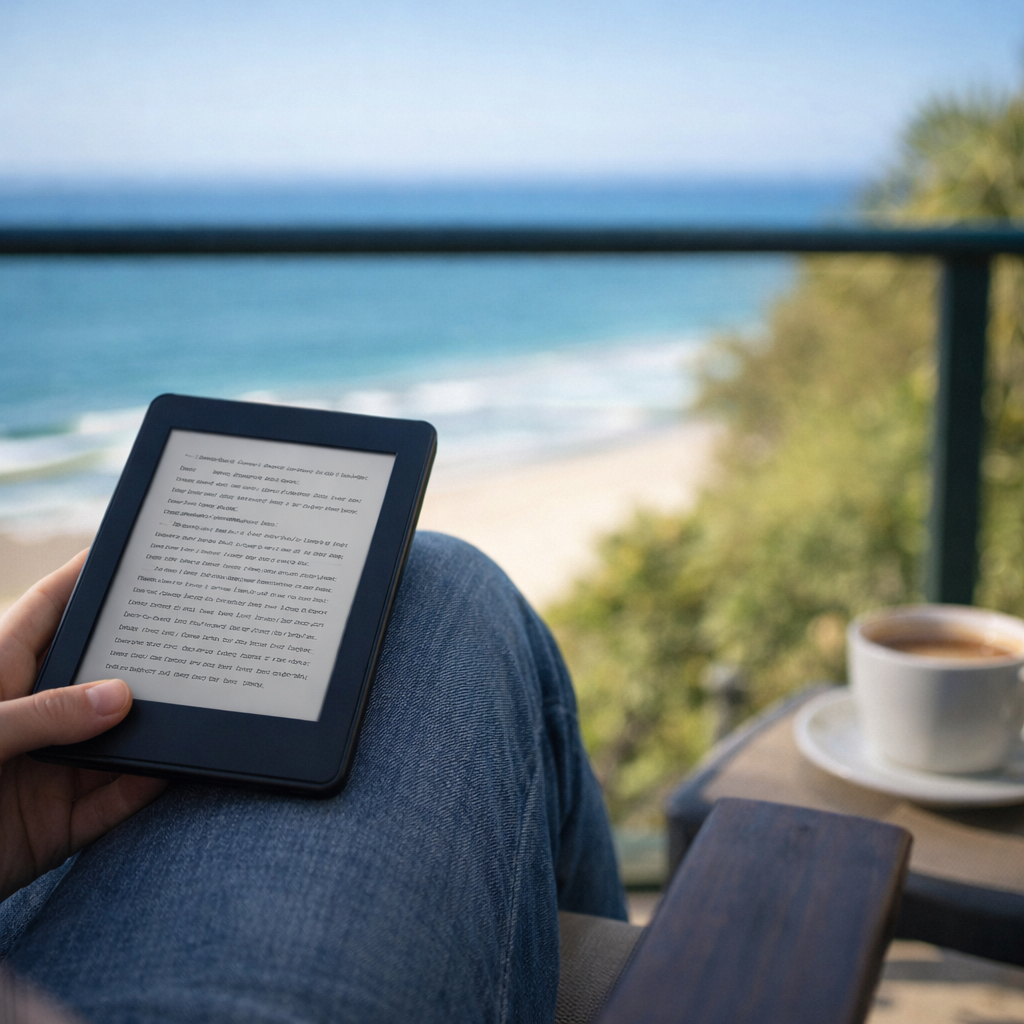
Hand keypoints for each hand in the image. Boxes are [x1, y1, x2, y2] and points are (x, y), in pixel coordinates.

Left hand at [0, 550, 166, 901]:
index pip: (47, 612)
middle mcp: (28, 720)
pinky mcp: (56, 828)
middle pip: (96, 676)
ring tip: (198, 701)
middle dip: (142, 655)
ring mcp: (45, 774)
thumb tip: (120, 698)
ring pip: (115, 741)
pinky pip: (115, 802)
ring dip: (152, 728)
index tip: (132, 552)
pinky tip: (177, 767)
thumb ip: (40, 716)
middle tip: (194, 628)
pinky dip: (146, 787)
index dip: (85, 577)